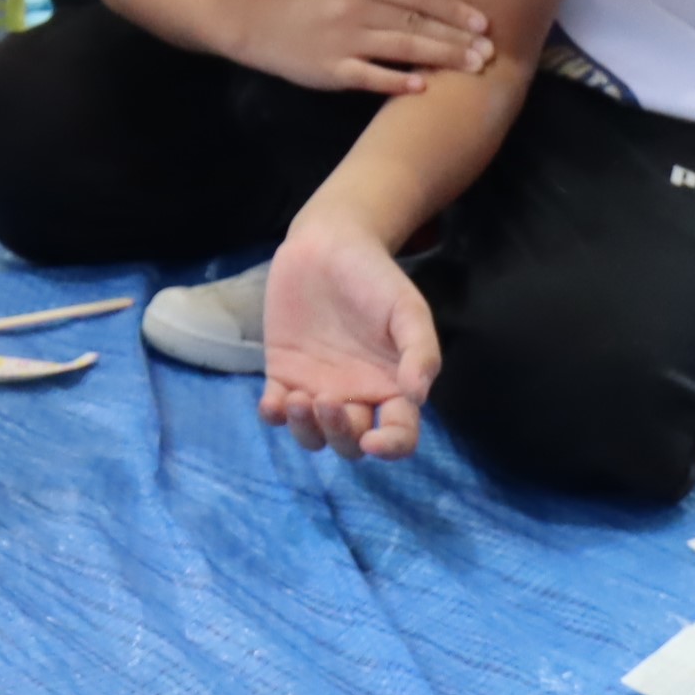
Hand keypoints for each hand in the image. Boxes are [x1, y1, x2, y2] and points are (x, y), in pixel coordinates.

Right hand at [230, 0, 491, 94]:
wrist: (260, 25)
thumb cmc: (314, 7)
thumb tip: (441, 13)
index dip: (454, 9)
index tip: (484, 22)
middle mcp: (356, 8)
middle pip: (416, 23)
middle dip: (458, 37)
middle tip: (490, 50)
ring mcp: (343, 40)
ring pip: (402, 48)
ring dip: (441, 57)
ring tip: (473, 66)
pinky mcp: (332, 70)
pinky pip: (371, 76)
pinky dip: (398, 81)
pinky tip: (423, 87)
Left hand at [258, 215, 441, 460]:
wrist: (328, 246)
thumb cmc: (375, 279)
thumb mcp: (408, 309)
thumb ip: (420, 351)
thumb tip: (418, 397)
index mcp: (393, 387)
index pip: (399, 435)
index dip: (390, 447)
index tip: (375, 441)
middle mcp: (356, 396)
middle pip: (350, 442)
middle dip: (340, 435)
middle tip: (327, 400)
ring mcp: (317, 388)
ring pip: (312, 435)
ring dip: (306, 430)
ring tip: (298, 399)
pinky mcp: (283, 374)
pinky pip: (276, 410)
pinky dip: (273, 416)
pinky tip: (273, 404)